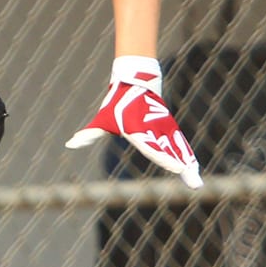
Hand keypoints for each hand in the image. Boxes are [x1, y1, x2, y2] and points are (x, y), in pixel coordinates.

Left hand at [65, 55, 202, 187]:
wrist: (136, 83)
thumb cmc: (116, 104)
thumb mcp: (102, 120)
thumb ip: (88, 135)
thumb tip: (69, 144)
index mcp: (138, 129)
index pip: (153, 147)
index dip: (165, 158)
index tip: (176, 168)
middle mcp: (154, 130)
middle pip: (170, 152)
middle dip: (182, 168)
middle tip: (194, 184)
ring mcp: (164, 129)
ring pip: (179, 150)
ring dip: (188, 166)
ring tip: (195, 183)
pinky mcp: (170, 129)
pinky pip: (180, 145)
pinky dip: (187, 157)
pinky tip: (193, 171)